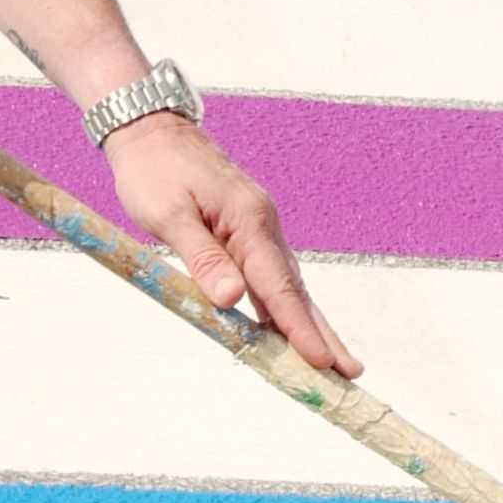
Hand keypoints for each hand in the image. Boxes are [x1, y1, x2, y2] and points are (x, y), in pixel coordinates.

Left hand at [107, 117, 357, 375]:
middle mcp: (262, 226)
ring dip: (306, 323)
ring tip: (330, 360)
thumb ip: (202, 257)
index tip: (322, 362)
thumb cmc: (154, 169)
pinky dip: (282, 305)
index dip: (299, 329)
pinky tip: (287, 327)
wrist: (151, 130)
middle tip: (351, 372)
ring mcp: (257, 228)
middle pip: (296, 290)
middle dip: (323, 333)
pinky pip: (270, 275)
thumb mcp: (169, 215)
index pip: (278, 287)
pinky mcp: (245, 231)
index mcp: (249, 222)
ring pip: (287, 285)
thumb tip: (232, 299)